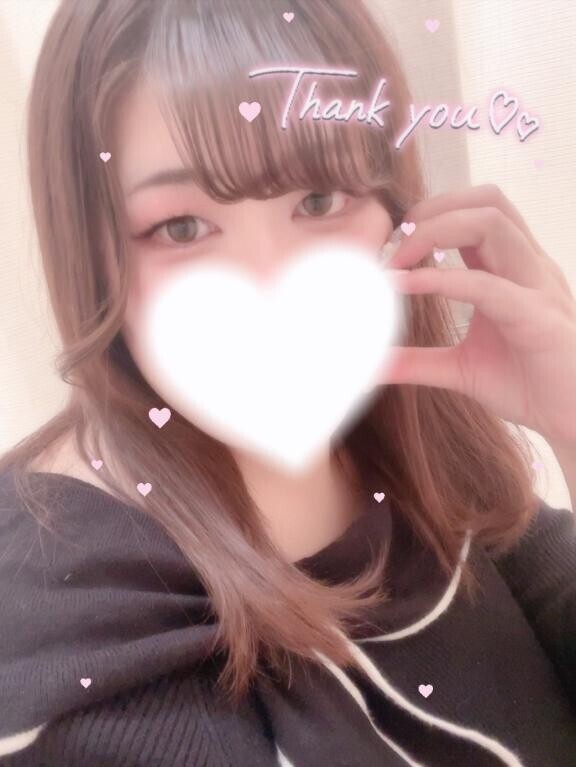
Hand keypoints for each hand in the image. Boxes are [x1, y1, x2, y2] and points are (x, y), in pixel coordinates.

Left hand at [381, 184, 575, 447]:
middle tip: (393, 243)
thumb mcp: (459, 368)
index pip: (477, 213)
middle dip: (432, 210)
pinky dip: (441, 279)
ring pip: (492, 223)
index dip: (431, 216)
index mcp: (513, 272)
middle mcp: (528, 268)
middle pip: (487, 202)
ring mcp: (537, 288)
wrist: (572, 421)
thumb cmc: (527, 386)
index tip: (392, 243)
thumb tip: (372, 365)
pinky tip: (407, 287)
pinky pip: (487, 285)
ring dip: (436, 231)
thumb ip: (417, 361)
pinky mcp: (537, 317)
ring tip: (399, 260)